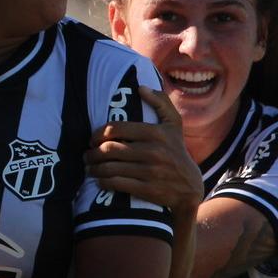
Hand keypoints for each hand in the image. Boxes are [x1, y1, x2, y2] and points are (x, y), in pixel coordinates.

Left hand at [85, 86, 202, 215]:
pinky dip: (103, 182)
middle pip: (109, 149)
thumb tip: (140, 88)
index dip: (97, 134)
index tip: (92, 140)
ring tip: (90, 168)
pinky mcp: (147, 190)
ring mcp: (150, 171)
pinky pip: (116, 184)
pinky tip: (100, 180)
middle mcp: (153, 151)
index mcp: (156, 132)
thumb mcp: (174, 124)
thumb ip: (161, 102)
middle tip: (87, 156)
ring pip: (110, 168)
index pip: (115, 129)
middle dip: (92, 153)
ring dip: (94, 168)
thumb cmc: (177, 151)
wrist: (190, 187)